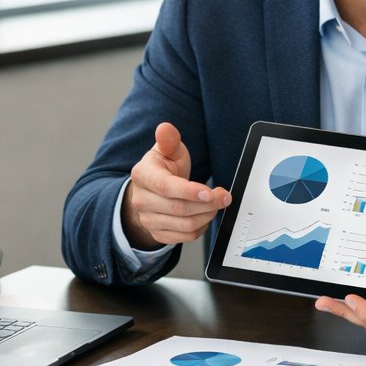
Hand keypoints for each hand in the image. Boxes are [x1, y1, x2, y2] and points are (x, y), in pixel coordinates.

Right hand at [121, 122, 229, 248]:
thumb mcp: (167, 150)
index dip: (189, 191)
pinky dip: (200, 228)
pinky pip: (184, 237)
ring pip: (184, 225)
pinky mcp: (157, 234)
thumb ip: (169, 140)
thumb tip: (165, 128)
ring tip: (216, 204)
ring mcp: (148, 220)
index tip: (210, 192)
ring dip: (207, 215)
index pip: (166, 187)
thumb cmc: (162, 169)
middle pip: (179, 208)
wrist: (150, 191)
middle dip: (208, 204)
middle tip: (224, 196)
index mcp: (142, 175)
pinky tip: (204, 215)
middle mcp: (141, 200)